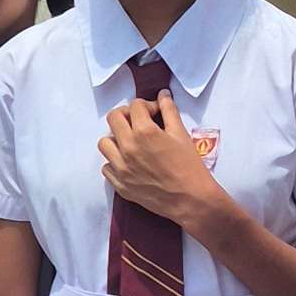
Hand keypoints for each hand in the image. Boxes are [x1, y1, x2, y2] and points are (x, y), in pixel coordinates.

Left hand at [97, 91, 223, 234]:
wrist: (190, 200)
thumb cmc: (189, 167)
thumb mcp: (181, 135)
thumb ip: (169, 111)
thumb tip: (163, 95)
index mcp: (144, 132)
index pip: (135, 106)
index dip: (147, 105)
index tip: (155, 112)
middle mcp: (127, 147)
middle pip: (114, 118)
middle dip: (127, 115)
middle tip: (139, 122)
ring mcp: (121, 167)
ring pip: (104, 143)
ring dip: (116, 138)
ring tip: (130, 142)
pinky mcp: (120, 184)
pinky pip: (107, 167)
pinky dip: (115, 162)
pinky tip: (129, 163)